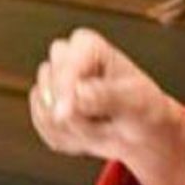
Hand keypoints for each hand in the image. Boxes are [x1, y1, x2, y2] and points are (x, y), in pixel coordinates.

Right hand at [29, 28, 184, 184]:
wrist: (139, 131)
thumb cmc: (142, 109)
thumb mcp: (134, 102)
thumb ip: (106, 96)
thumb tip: (77, 93)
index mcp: (85, 44)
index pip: (64, 64)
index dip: (63, 89)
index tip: (65, 114)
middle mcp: (64, 57)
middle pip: (48, 89)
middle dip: (72, 115)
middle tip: (106, 121)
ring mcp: (51, 82)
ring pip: (45, 113)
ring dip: (74, 130)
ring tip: (100, 125)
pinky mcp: (44, 106)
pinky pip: (42, 128)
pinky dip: (66, 140)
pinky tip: (87, 134)